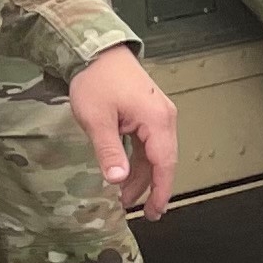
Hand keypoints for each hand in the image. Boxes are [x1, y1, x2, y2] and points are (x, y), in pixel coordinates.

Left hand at [66, 46, 177, 218]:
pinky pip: (148, 144)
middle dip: (150, 188)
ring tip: (124, 196)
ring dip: (141, 176)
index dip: (160, 191)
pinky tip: (124, 172)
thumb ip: (109, 151)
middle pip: (162, 162)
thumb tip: (118, 179)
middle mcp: (164, 118)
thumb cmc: (97, 80)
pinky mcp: (148, 113)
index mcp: (157, 120)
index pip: (165, 164)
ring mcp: (158, 115)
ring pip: (154, 154)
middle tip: (138, 211)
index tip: (155, 212)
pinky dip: (138, 161)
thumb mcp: (97, 119)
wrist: (96, 50)